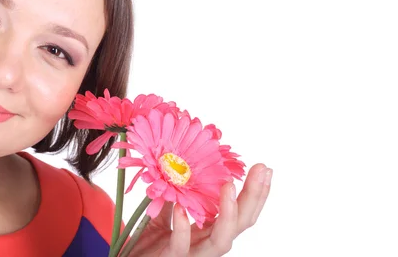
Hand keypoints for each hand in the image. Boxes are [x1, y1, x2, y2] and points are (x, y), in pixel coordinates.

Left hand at [127, 164, 271, 256]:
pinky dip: (183, 227)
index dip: (255, 193)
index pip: (240, 213)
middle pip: (240, 224)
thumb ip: (175, 193)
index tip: (264, 168)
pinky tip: (182, 209)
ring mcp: (191, 254)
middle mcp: (205, 243)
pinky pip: (180, 246)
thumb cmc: (149, 242)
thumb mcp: (163, 211)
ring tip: (229, 186)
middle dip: (253, 197)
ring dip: (228, 213)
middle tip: (261, 170)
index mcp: (207, 230)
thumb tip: (183, 164)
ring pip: (221, 241)